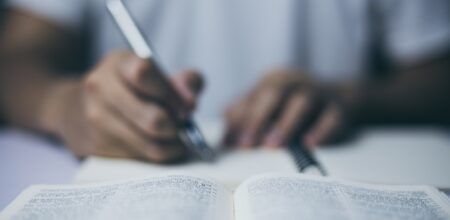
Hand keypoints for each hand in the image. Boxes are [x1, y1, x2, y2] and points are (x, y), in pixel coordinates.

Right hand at [46, 50, 202, 161]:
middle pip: (153, 119)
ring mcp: (95, 119)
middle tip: (181, 125)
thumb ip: (184, 81)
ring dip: (171, 144)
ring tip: (174, 137)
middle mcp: (100, 88)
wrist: (72, 109)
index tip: (185, 106)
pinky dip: (157, 154)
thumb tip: (191, 102)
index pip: (145, 73)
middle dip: (176, 126)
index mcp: (117, 63)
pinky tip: (157, 144)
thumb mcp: (151, 72)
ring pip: (151, 144)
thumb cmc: (126, 89)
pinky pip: (140, 157)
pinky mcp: (94, 147)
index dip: (172, 94)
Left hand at [224, 70, 357, 148]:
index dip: (240, 119)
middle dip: (258, 119)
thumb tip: (225, 138)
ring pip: (302, 103)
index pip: (254, 96)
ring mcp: (320, 92)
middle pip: (275, 94)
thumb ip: (245, 117)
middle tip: (247, 144)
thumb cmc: (294, 104)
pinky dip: (321, 131)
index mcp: (275, 79)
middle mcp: (296, 81)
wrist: (341, 96)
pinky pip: (332, 117)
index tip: (231, 141)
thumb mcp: (269, 104)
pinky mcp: (340, 107)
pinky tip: (309, 145)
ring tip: (273, 145)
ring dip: (286, 124)